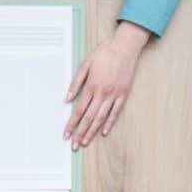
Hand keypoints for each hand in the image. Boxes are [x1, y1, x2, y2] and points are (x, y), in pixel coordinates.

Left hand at [64, 21, 149, 148]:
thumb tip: (67, 98)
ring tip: (85, 142)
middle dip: (80, 133)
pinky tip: (103, 132)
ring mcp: (114, 95)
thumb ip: (76, 82)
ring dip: (92, 131)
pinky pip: (115, 112)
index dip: (71, 124)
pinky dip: (109, 123)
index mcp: (91, 86)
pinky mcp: (123, 94)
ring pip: (101, 118)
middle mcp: (102, 93)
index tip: (66, 134)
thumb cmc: (105, 52)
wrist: (125, 47)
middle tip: (74, 145)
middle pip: (89, 118)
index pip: (79, 110)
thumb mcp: (85, 64)